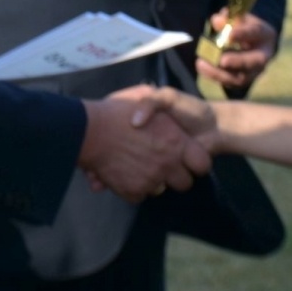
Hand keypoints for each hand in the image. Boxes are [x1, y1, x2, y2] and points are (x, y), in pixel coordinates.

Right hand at [78, 87, 210, 202]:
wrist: (89, 131)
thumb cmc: (117, 111)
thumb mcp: (143, 94)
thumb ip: (158, 103)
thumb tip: (164, 115)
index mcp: (176, 142)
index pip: (201, 164)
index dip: (195, 163)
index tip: (185, 159)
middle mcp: (168, 164)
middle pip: (184, 183)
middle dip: (174, 176)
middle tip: (161, 165)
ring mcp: (151, 180)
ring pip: (160, 190)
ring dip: (152, 181)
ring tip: (137, 166)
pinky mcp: (134, 191)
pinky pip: (140, 196)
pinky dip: (133, 188)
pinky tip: (124, 173)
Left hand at [199, 12, 277, 92]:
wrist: (253, 43)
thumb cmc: (244, 27)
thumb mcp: (238, 18)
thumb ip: (228, 18)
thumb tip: (217, 20)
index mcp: (264, 34)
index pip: (255, 33)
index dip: (243, 34)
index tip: (230, 35)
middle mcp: (263, 56)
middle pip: (254, 62)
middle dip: (237, 61)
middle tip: (221, 60)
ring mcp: (254, 71)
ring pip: (241, 78)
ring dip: (220, 72)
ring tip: (202, 63)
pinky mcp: (243, 80)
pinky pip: (230, 83)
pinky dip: (215, 76)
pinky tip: (202, 68)